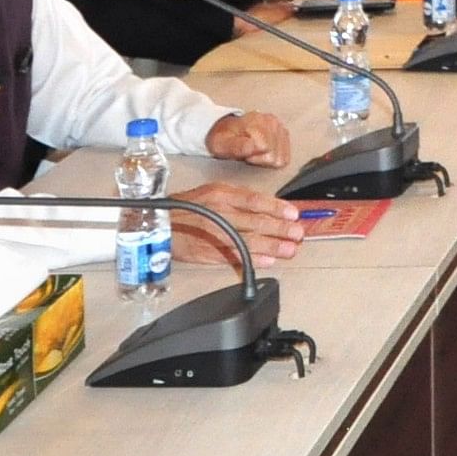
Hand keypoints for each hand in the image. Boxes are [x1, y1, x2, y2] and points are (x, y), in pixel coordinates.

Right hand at [170, 177, 306, 265]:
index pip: (255, 200)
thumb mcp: (213, 193)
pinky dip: (252, 259)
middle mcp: (219, 212)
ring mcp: (213, 234)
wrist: (158, 223)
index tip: (294, 214)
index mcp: (221, 195)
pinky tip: (267, 262)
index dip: (276, 208)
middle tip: (298, 234)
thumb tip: (269, 210)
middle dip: (280, 229)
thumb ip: (239, 201)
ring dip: (272, 246)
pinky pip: (233, 256)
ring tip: (290, 250)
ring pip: (248, 240)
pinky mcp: (206, 252)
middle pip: (255, 222)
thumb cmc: (188, 207)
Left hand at [205, 111, 294, 169]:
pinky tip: (264, 153)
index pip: (266, 149)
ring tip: (255, 152)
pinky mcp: (284, 135)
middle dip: (260, 159)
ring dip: (267, 159)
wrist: (226, 130)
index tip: (244, 153)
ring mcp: (280, 128)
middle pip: (274, 156)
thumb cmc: (224, 139)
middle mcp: (272, 122)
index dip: (253, 157)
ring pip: (281, 158)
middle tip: (248, 152)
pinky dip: (274, 159)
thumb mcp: (222, 144)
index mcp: (257, 121)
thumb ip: (236, 147)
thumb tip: (252, 147)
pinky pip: (285, 158)